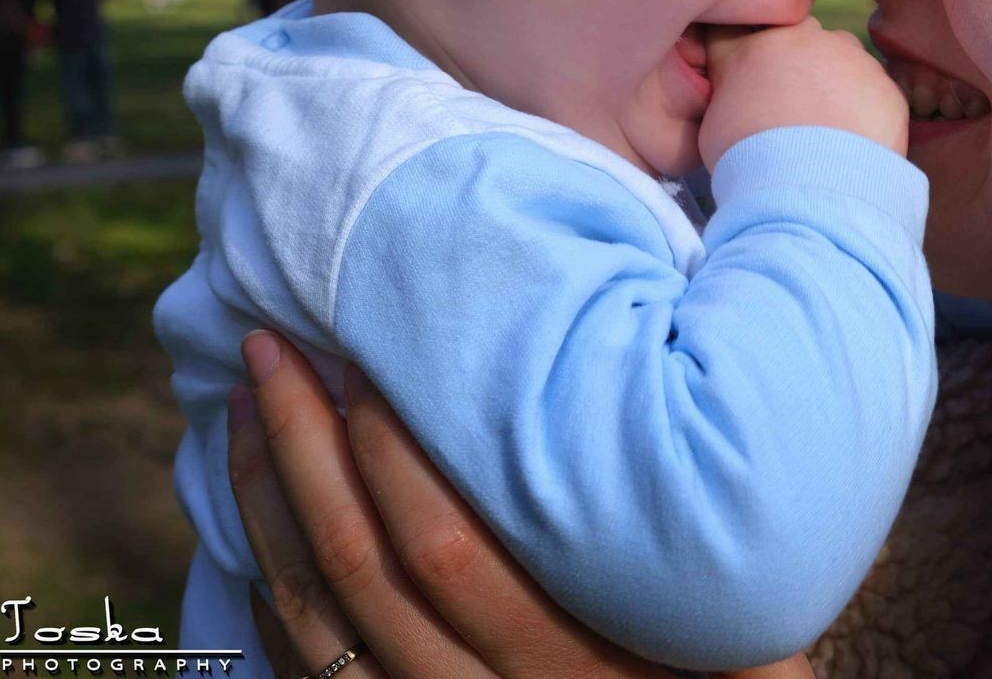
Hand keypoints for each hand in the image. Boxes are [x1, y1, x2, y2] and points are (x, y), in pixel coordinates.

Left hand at [227, 330, 815, 678]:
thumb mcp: (747, 638)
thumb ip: (695, 547)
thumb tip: (673, 406)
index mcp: (569, 659)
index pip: (449, 542)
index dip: (395, 444)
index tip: (370, 351)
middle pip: (363, 563)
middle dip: (305, 445)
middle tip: (273, 344)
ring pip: (317, 612)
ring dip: (265, 502)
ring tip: (244, 405)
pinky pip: (307, 672)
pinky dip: (265, 596)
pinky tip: (250, 526)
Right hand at [697, 18, 908, 168]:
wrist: (811, 191)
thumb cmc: (750, 164)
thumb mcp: (712, 127)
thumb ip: (727, 95)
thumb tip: (737, 95)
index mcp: (750, 48)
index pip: (734, 31)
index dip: (737, 52)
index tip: (743, 75)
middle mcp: (803, 40)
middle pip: (796, 37)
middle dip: (793, 61)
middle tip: (791, 106)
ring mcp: (849, 58)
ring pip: (840, 58)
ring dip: (833, 81)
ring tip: (827, 128)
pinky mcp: (884, 85)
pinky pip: (871, 91)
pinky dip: (864, 110)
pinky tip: (853, 141)